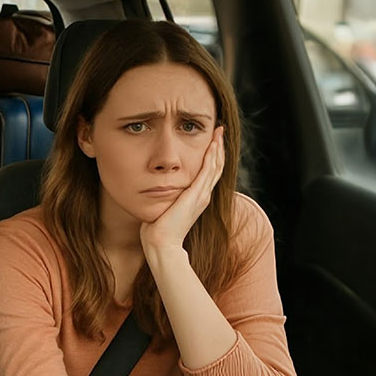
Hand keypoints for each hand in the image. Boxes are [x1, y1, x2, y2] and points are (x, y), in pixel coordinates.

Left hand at [140, 125, 224, 254]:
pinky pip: (207, 171)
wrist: (162, 244)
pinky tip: (212, 144)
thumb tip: (155, 189)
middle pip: (216, 167)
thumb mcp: (164, 207)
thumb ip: (165, 197)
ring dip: (217, 148)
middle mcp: (203, 196)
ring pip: (215, 166)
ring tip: (219, 132)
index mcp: (197, 198)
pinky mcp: (196, 195)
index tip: (212, 141)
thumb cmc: (158, 229)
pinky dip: (211, 156)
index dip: (212, 156)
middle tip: (219, 130)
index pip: (208, 173)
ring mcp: (201, 195)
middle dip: (218, 147)